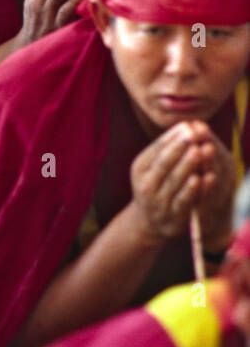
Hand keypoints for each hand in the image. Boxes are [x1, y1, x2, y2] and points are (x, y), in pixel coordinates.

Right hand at [130, 121, 229, 244]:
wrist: (150, 221)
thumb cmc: (158, 186)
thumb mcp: (154, 167)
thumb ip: (169, 148)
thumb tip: (189, 124)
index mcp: (140, 168)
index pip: (156, 149)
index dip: (172, 137)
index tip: (188, 125)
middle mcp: (146, 184)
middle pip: (163, 164)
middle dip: (179, 148)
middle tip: (193, 134)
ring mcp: (158, 201)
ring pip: (174, 181)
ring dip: (189, 165)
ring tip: (200, 151)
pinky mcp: (173, 216)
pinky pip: (185, 200)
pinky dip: (195, 189)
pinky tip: (205, 178)